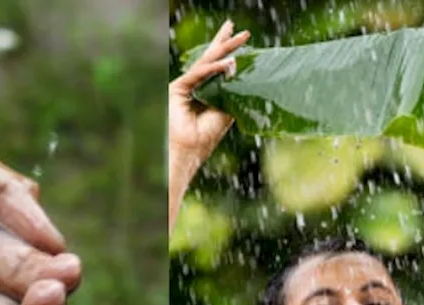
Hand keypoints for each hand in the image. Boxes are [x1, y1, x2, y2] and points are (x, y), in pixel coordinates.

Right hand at [169, 20, 249, 168]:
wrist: (186, 153)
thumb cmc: (204, 138)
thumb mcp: (224, 112)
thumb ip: (230, 92)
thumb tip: (237, 69)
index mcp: (204, 92)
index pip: (219, 69)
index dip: (231, 54)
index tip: (245, 42)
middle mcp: (194, 86)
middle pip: (212, 59)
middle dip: (227, 43)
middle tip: (244, 32)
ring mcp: (184, 85)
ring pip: (206, 62)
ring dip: (224, 48)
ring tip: (240, 37)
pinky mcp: (177, 88)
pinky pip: (199, 73)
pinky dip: (215, 67)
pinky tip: (229, 62)